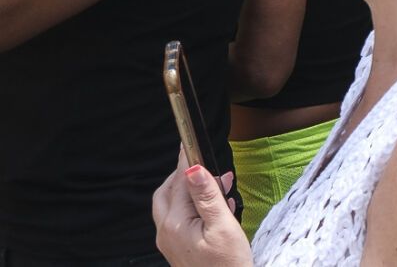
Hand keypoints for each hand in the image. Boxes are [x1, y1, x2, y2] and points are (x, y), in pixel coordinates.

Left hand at [152, 150, 251, 266]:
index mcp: (176, 223)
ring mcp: (170, 242)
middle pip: (167, 193)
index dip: (187, 161)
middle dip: (184, 176)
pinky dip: (193, 207)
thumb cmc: (227, 264)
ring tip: (219, 185)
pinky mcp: (178, 249)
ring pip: (173, 206)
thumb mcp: (223, 227)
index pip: (180, 182)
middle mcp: (167, 232)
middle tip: (204, 165)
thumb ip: (207, 196)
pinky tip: (217, 207)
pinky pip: (180, 220)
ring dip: (191, 191)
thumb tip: (194, 170)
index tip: (190, 143)